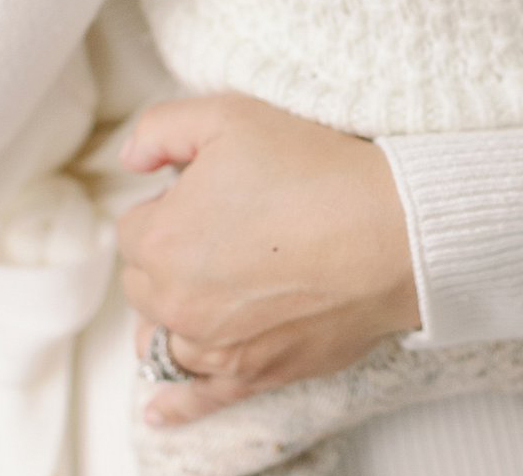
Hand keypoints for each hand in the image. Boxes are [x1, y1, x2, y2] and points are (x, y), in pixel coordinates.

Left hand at [117, 93, 417, 425]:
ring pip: (165, 333)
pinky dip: (176, 402)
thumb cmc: (315, 169)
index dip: (174, 202)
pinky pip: (197, 399)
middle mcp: (177, 301)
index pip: (136, 225)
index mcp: (162, 239)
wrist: (391, 230)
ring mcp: (215, 345)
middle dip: (172, 254)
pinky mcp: (254, 373)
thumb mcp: (230, 116)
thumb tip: (131, 158)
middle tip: (230, 225)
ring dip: (177, 311)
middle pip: (145, 280)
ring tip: (211, 289)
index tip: (216, 192)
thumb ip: (162, 129)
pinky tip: (160, 406)